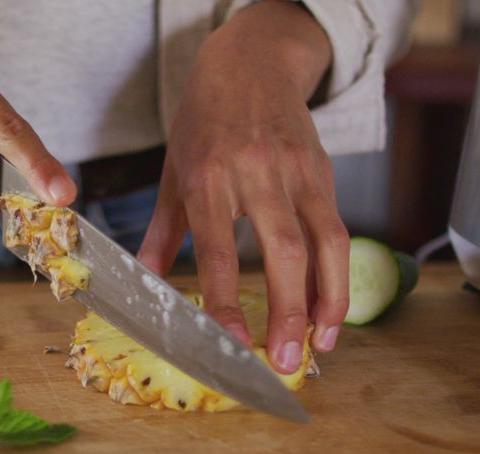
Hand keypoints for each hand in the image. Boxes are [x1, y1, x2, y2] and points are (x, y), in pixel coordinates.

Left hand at [137, 1, 348, 372]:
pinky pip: (337, 230)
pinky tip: (330, 309)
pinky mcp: (323, 172)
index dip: (225, 297)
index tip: (231, 340)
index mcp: (207, 179)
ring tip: (321, 345)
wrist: (249, 65)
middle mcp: (255, 175)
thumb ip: (161, 233)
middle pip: (284, 251)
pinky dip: (338, 275)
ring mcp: (296, 173)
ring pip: (326, 243)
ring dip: (328, 300)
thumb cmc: (204, 123)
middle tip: (285, 362)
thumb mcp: (172, 173)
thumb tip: (142, 283)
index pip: (218, 249)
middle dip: (288, 312)